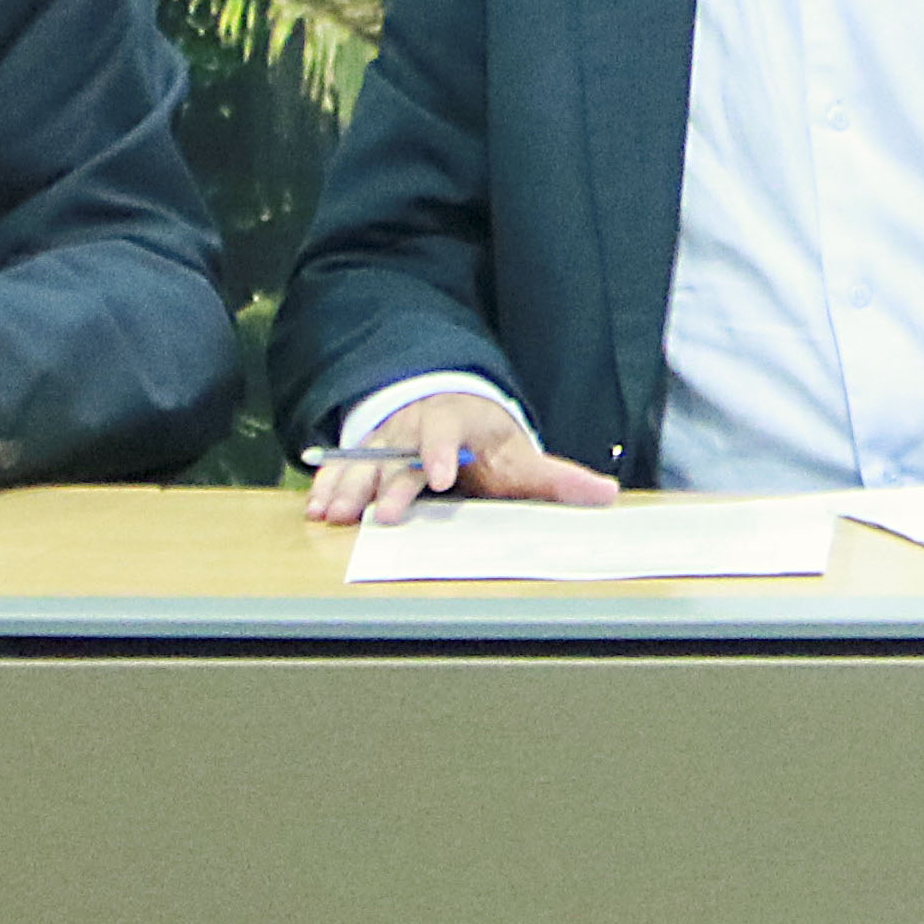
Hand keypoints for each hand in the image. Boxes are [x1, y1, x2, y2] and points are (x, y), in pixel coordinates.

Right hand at [306, 393, 618, 525]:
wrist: (448, 407)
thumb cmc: (487, 441)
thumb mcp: (522, 455)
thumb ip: (557, 478)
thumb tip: (607, 494)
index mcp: (459, 421)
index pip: (449, 432)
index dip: (443, 452)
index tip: (441, 475)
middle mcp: (416, 427)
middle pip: (400, 454)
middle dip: (389, 485)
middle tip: (382, 516)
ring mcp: (386, 439)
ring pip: (364, 461)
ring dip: (349, 487)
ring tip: (334, 515)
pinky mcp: (364, 454)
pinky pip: (342, 467)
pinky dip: (327, 485)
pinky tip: (317, 507)